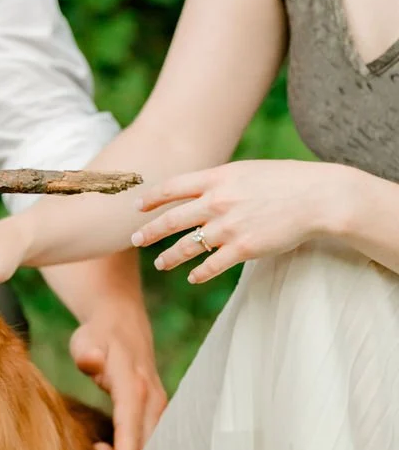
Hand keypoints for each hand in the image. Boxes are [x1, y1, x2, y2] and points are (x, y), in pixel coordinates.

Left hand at [69, 307, 165, 449]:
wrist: (121, 320)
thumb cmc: (98, 336)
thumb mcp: (85, 340)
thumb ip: (87, 354)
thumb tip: (92, 360)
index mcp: (134, 383)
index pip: (131, 425)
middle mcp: (153, 397)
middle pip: (148, 442)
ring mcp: (159, 404)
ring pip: (154, 442)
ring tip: (100, 449)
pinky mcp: (159, 409)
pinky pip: (153, 437)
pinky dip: (139, 449)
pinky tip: (115, 448)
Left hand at [131, 159, 337, 283]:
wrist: (316, 197)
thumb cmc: (286, 181)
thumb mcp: (247, 171)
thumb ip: (222, 180)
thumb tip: (202, 189)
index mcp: (217, 178)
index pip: (172, 187)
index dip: (151, 198)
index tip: (136, 207)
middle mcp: (216, 202)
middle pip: (171, 220)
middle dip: (148, 232)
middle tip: (134, 240)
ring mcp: (228, 226)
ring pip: (186, 246)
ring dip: (169, 257)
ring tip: (160, 264)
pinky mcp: (243, 248)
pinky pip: (212, 265)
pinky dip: (200, 273)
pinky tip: (194, 278)